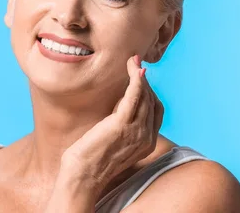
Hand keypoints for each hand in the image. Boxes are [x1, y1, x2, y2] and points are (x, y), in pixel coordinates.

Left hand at [59, 55, 163, 196]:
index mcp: (147, 143)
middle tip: (135, 64)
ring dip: (139, 75)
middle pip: (152, 100)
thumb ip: (123, 127)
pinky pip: (135, 95)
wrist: (82, 176)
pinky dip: (136, 78)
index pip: (157, 110)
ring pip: (145, 96)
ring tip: (132, 62)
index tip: (141, 78)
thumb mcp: (115, 143)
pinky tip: (133, 68)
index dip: (151, 92)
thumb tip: (119, 106)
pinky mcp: (122, 124)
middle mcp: (146, 137)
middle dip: (144, 80)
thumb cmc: (92, 160)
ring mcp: (136, 131)